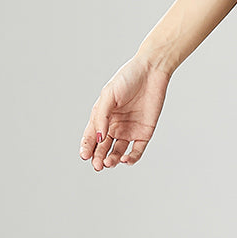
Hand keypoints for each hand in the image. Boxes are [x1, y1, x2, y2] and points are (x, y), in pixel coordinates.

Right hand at [79, 53, 170, 169]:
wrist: (152, 72)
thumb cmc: (127, 79)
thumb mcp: (108, 95)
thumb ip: (102, 117)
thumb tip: (99, 138)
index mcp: (102, 117)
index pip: (91, 137)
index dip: (86, 148)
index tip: (84, 156)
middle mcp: (114, 126)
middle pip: (103, 148)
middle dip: (98, 158)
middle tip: (97, 165)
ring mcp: (130, 131)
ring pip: (118, 152)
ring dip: (112, 160)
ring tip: (109, 162)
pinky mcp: (145, 133)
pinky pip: (137, 151)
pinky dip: (131, 158)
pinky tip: (125, 160)